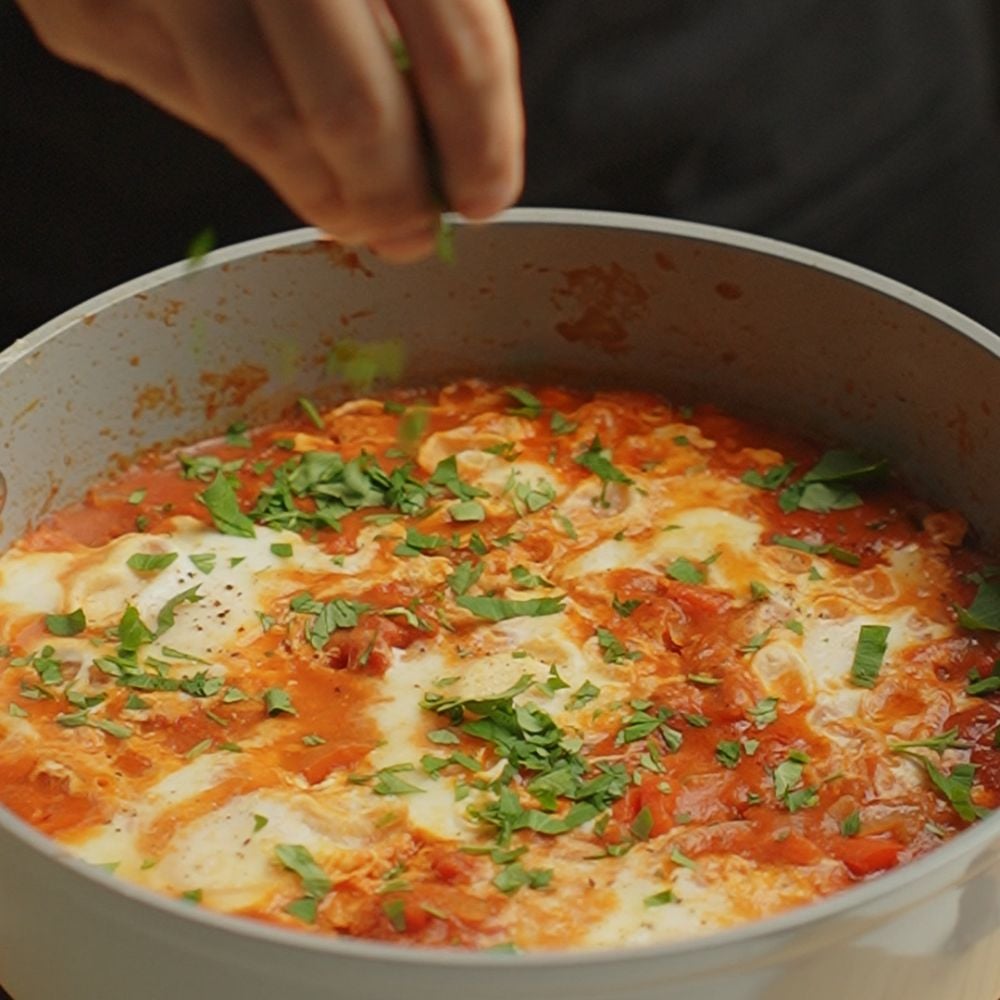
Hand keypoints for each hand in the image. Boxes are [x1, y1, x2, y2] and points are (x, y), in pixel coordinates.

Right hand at [18, 0, 524, 259]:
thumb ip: (413, 13)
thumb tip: (448, 150)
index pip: (452, 32)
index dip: (480, 135)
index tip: (485, 196)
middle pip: (351, 106)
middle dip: (396, 194)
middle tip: (414, 234)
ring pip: (263, 125)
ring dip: (326, 195)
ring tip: (360, 219)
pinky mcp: (85, 9)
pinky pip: (193, 102)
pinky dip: (255, 140)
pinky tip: (280, 138)